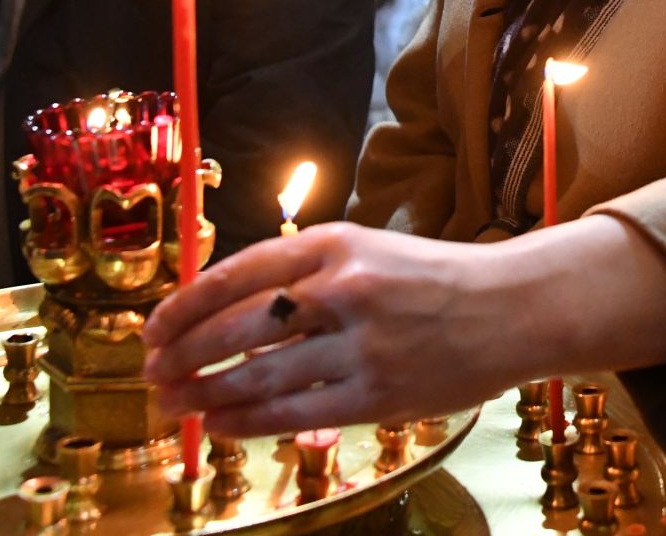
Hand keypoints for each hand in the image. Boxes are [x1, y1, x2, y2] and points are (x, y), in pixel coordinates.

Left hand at [143, 223, 518, 435]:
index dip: (184, 305)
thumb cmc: (432, 279)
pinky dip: (248, 422)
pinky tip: (223, 424)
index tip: (153, 328)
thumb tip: (224, 316)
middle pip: (236, 327)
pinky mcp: (379, 392)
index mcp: (336, 243)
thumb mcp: (367, 252)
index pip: (236, 273)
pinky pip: (295, 413)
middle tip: (153, 373)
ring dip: (205, 394)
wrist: (513, 306)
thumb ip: (303, 276)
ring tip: (177, 404)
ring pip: (258, 376)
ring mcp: (362, 343)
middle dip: (182, 354)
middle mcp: (344, 287)